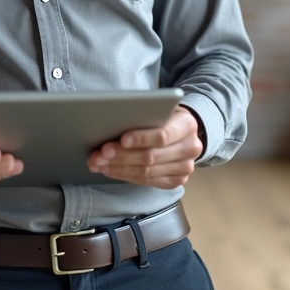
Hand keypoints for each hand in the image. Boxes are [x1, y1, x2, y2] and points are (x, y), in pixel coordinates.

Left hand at [87, 105, 203, 188]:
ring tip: (99, 163)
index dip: (141, 139)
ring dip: (118, 168)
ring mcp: (184, 168)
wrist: (185, 132)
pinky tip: (110, 170)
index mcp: (187, 125)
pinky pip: (147, 181)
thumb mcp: (162, 108)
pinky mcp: (176, 181)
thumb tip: (113, 123)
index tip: (121, 139)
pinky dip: (125, 175)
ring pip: (146, 172)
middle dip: (122, 156)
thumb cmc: (166, 117)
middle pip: (151, 156)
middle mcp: (190, 148)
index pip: (162, 135)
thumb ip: (146, 114)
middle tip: (100, 154)